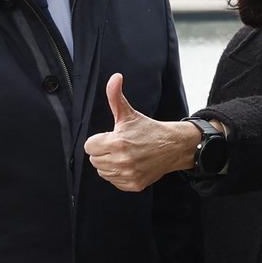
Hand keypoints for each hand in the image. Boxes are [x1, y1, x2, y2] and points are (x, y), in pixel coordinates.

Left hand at [84, 74, 194, 191]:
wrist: (173, 146)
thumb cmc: (148, 129)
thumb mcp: (129, 113)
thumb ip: (115, 96)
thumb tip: (115, 77)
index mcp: (117, 142)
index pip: (89, 146)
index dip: (98, 141)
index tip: (111, 137)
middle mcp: (122, 161)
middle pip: (94, 160)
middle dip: (103, 152)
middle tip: (119, 146)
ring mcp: (128, 174)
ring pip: (102, 172)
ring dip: (110, 164)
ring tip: (125, 155)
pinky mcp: (134, 185)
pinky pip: (114, 182)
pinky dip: (119, 175)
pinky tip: (130, 165)